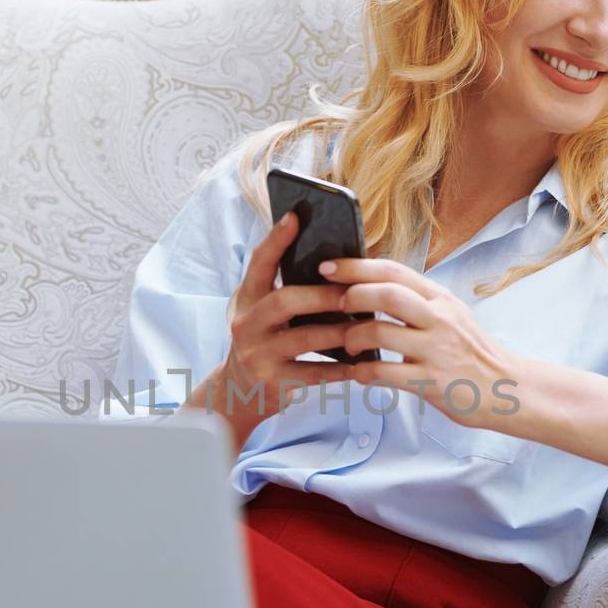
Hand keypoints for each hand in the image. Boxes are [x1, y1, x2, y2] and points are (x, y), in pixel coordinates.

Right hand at [191, 213, 354, 443]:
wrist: (240, 391)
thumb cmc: (267, 341)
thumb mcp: (265, 312)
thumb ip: (289, 290)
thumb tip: (337, 264)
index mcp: (247, 298)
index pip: (259, 263)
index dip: (276, 239)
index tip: (295, 216)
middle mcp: (247, 323)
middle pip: (285, 302)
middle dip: (323, 296)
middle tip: (353, 292)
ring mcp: (257, 354)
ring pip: (303, 338)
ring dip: (339, 331)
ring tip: (366, 325)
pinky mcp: (273, 381)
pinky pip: (313, 373)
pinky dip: (339, 368)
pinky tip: (361, 363)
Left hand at [318, 257, 518, 427]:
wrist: (506, 387)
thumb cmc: (471, 352)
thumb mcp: (450, 314)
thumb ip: (417, 300)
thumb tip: (373, 285)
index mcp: (439, 298)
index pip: (394, 270)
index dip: (356, 266)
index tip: (328, 267)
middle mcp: (439, 318)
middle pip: (386, 294)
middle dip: (351, 296)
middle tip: (335, 305)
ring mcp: (435, 350)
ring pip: (380, 333)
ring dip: (352, 338)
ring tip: (348, 345)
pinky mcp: (432, 382)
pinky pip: (385, 373)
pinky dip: (363, 373)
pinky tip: (358, 374)